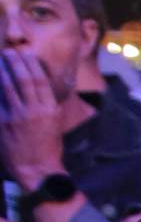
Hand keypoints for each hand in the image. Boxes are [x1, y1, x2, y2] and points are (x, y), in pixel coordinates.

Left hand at [0, 48, 68, 187]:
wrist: (38, 169)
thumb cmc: (48, 148)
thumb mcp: (54, 123)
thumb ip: (46, 105)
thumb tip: (39, 89)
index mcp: (50, 109)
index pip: (40, 80)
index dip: (32, 64)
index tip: (26, 54)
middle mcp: (35, 110)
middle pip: (25, 79)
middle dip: (16, 62)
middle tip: (9, 52)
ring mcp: (18, 116)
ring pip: (9, 87)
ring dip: (3, 71)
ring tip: (0, 60)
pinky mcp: (4, 123)